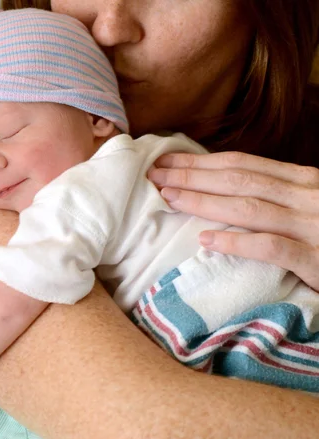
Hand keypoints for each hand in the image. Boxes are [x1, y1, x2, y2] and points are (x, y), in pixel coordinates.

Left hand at [148, 152, 318, 290]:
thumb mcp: (305, 205)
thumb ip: (273, 195)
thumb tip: (224, 190)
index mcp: (299, 180)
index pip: (241, 165)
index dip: (199, 162)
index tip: (165, 162)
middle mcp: (305, 194)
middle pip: (238, 180)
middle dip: (192, 176)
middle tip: (154, 175)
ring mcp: (310, 224)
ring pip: (250, 207)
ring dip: (205, 202)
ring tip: (169, 200)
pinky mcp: (314, 258)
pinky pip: (271, 247)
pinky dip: (238, 242)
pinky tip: (207, 241)